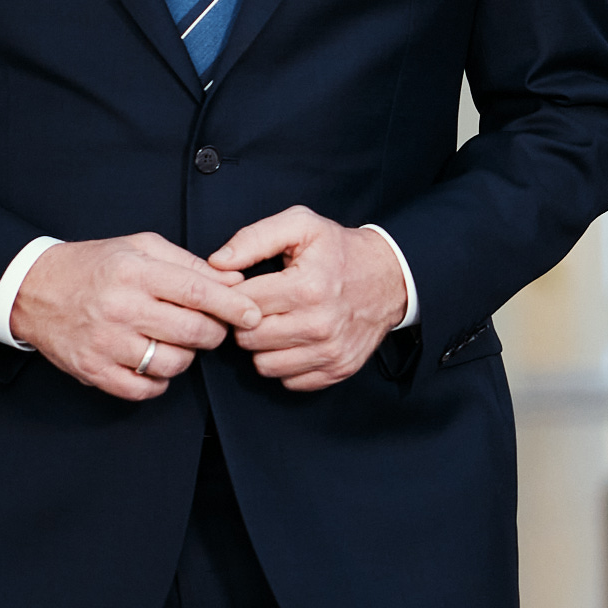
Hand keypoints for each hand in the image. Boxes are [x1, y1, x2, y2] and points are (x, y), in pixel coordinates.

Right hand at [10, 234, 256, 400]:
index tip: (253, 314)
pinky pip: (143, 390)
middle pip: (192, 333)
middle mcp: (120, 308)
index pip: (198, 292)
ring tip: (177, 342)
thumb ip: (189, 264)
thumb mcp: (140, 248)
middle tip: (212, 329)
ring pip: (172, 364)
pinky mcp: (93, 371)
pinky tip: (155, 365)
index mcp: (135, 272)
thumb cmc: (94, 266)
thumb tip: (233, 280)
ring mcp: (105, 343)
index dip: (233, 306)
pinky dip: (158, 383)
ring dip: (186, 357)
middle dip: (214, 334)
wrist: (32, 290)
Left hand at [207, 207, 409, 391]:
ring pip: (264, 365)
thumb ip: (254, 238)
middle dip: (247, 323)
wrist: (390, 277)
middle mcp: (320, 324)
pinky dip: (287, 364)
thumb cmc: (339, 250)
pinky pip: (289, 381)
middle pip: (249, 339)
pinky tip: (295, 341)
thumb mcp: (301, 225)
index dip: (237, 295)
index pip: (243, 304)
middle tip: (262, 307)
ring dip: (265, 347)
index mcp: (308, 286)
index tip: (247, 288)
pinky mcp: (338, 369)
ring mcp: (330, 351)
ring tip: (278, 324)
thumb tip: (217, 263)